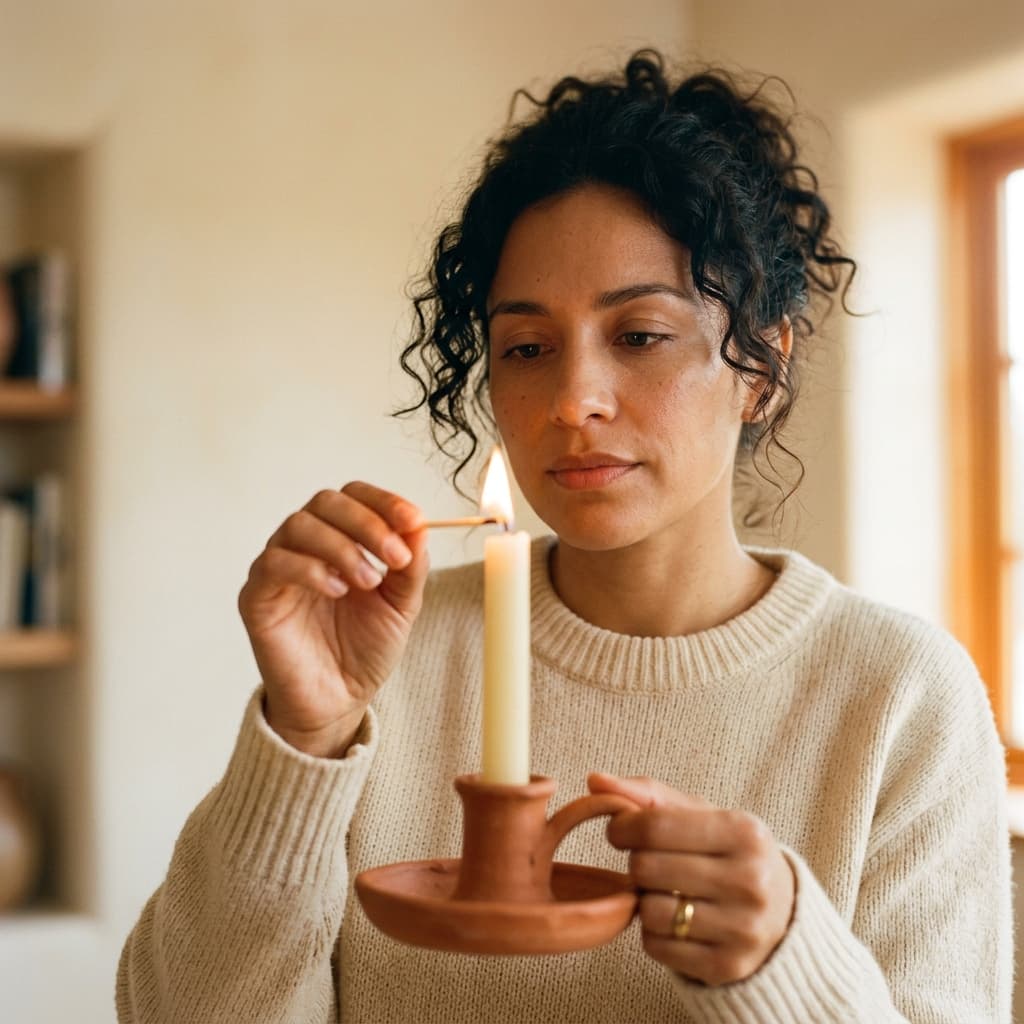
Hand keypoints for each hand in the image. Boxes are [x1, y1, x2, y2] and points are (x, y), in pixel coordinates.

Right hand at [237, 482, 428, 756]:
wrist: (338, 701)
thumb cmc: (365, 649)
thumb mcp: (402, 605)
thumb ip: (410, 566)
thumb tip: (420, 525)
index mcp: (341, 539)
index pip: (354, 496)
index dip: (384, 502)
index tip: (414, 520)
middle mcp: (306, 545)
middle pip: (326, 502)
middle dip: (367, 522)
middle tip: (395, 556)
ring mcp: (278, 567)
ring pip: (299, 526)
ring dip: (342, 547)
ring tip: (369, 582)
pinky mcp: (256, 596)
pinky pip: (273, 563)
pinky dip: (310, 569)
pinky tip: (337, 591)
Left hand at [588, 772, 794, 986]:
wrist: (781, 913)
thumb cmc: (726, 851)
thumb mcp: (700, 814)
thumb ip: (647, 795)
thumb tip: (594, 780)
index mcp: (744, 832)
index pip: (654, 826)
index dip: (622, 827)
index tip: (621, 830)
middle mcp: (750, 880)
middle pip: (646, 868)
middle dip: (637, 864)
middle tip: (651, 864)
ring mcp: (743, 928)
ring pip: (649, 911)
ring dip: (644, 901)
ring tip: (666, 892)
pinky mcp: (728, 967)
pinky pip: (656, 947)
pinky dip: (654, 933)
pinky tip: (675, 922)